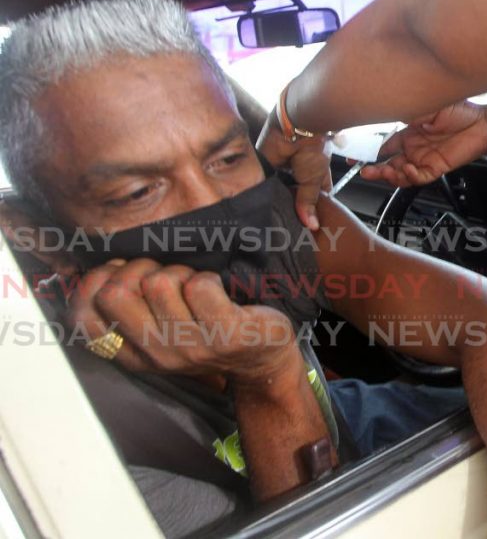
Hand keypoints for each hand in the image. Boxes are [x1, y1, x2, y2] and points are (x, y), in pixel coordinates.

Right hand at [67, 259, 298, 386]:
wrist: (263, 359)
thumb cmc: (207, 331)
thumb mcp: (160, 329)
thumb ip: (129, 307)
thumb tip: (103, 267)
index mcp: (133, 353)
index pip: (84, 317)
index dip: (94, 283)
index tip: (121, 273)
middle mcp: (157, 354)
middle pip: (116, 293)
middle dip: (138, 268)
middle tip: (165, 275)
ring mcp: (191, 347)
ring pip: (159, 283)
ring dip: (180, 272)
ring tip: (195, 285)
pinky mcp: (226, 334)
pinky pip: (200, 286)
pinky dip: (209, 278)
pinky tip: (219, 291)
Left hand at [256, 109, 331, 230]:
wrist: (297, 124)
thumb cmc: (314, 147)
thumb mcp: (314, 179)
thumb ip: (308, 202)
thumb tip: (312, 226)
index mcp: (315, 178)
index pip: (311, 200)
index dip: (307, 212)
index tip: (301, 229)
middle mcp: (297, 174)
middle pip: (292, 197)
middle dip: (288, 208)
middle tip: (281, 227)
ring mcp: (281, 169)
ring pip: (275, 190)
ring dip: (273, 198)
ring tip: (267, 218)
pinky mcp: (265, 163)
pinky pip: (261, 180)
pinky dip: (260, 188)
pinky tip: (256, 201)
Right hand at [361, 100, 486, 186]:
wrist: (482, 122)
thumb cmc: (458, 110)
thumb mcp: (426, 106)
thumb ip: (406, 112)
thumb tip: (386, 111)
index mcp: (407, 134)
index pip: (384, 146)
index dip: (368, 152)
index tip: (353, 155)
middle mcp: (413, 148)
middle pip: (388, 164)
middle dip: (375, 170)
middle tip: (364, 172)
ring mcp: (424, 159)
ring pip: (401, 174)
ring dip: (391, 175)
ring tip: (385, 172)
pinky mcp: (436, 168)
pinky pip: (419, 178)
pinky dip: (411, 176)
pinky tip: (408, 170)